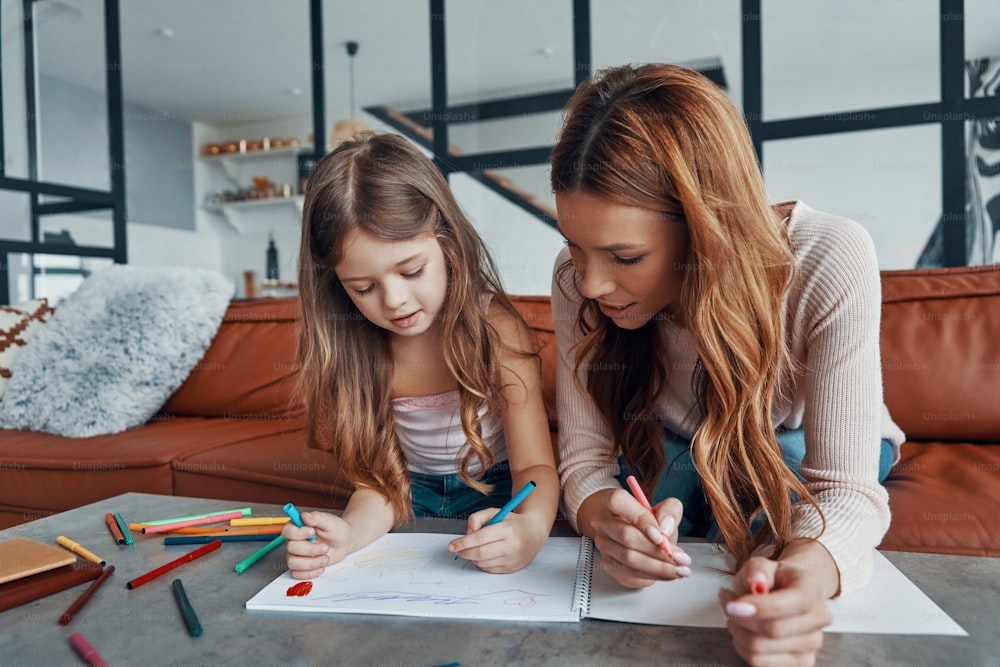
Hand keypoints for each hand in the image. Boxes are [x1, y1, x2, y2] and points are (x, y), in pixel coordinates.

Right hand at [282, 510, 350, 578]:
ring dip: (311, 563)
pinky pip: (297, 574)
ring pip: (293, 563)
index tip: (312, 532)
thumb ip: (317, 517)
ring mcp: (296, 555)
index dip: (298, 533)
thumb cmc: (336, 530)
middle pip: (291, 548)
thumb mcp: (330, 521)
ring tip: (326, 558)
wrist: (344, 542)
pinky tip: (321, 567)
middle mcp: (294, 541)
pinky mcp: (301, 567)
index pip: (287, 531)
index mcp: (298, 527)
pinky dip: (310, 573)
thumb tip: (304, 515)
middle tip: (325, 548)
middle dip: (310, 550)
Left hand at [447, 508, 548, 572]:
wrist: (535, 532)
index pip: (480, 538)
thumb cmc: (511, 521)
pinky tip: (484, 556)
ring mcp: (513, 559)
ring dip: (473, 558)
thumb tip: (466, 535)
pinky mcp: (513, 568)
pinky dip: (482, 564)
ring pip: (483, 563)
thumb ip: (476, 518)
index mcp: (507, 529)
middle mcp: (512, 545)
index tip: (452, 545)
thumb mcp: (494, 512)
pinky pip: (490, 570)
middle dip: (464, 552)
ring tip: (473, 550)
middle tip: (457, 550)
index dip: (463, 543)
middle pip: (480, 554)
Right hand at [581, 488, 690, 587]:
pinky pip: (631, 573)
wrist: (630, 532)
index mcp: (612, 501)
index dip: (641, 519)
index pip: (619, 503)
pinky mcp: (609, 564)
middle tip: (680, 558)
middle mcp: (602, 522)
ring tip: (679, 569)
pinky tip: (668, 573)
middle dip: (657, 550)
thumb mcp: (662, 509)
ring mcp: (603, 544)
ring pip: (629, 558)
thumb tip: (666, 526)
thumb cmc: (644, 521)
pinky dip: (653, 575)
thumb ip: (669, 510)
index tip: (661, 535)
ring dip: (658, 567)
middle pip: (626, 536)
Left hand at [718, 557, 832, 665]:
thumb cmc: (771, 580)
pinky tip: (743, 632)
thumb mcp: (761, 566)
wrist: (784, 594)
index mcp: (812, 589)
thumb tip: (756, 581)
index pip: (795, 603)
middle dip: (742, 618)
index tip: (733, 605)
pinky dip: (742, 646)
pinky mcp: (800, 663)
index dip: (762, 607)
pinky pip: (759, 662)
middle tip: (729, 605)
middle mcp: (819, 618)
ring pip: (761, 649)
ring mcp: (812, 644)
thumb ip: (757, 569)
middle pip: (774, 630)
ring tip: (736, 616)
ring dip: (738, 631)